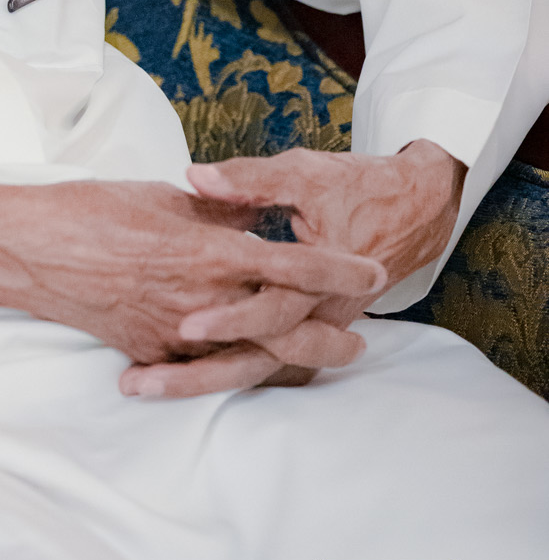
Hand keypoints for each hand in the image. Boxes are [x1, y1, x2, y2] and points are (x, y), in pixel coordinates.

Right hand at [0, 173, 384, 397]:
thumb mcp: (162, 196)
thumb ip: (215, 210)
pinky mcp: (149, 353)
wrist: (27, 249)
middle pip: (282, 329)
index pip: (290, 264)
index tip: (371, 268)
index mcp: (205, 249)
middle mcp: (197, 299)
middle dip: (326, 335)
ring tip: (322, 359)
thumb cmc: (91, 209)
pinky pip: (203, 370)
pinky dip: (233, 370)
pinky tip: (254, 370)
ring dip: (290, 360)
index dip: (336, 269)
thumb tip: (251, 215)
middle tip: (359, 339)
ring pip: (249, 358)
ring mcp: (173, 334)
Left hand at [137, 143, 467, 399]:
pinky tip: (172, 370)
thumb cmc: (357, 186)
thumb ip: (250, 180)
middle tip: (142, 379)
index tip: (182, 324)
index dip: (228, 319)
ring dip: (202, 379)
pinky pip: (263, 360)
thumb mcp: (305, 174)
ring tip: (142, 385)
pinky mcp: (305, 328)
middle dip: (199, 373)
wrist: (417, 208)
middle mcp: (318, 316)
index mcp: (319, 281)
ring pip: (256, 369)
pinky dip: (221, 367)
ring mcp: (312, 328)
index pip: (271, 313)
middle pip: (255, 360)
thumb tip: (196, 178)